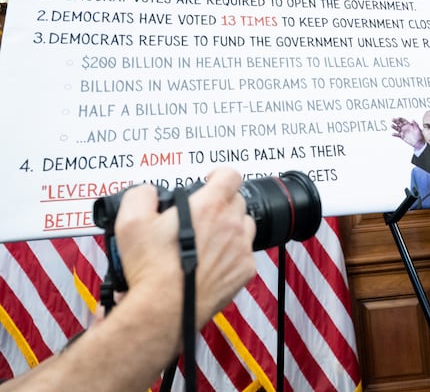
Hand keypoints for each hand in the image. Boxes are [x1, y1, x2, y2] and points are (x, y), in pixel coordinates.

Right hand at [114, 167, 255, 331]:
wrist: (164, 309)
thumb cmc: (150, 268)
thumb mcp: (131, 221)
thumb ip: (142, 194)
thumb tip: (150, 192)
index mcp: (210, 206)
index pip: (230, 175)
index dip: (218, 174)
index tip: (208, 181)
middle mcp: (232, 225)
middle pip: (237, 200)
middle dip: (221, 203)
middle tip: (201, 216)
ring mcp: (242, 249)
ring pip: (245, 226)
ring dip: (231, 227)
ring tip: (208, 238)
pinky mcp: (244, 271)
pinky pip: (245, 254)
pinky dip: (232, 254)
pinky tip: (212, 261)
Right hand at [391, 117, 425, 149]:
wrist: (419, 142)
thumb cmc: (419, 135)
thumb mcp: (418, 129)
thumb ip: (415, 124)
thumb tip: (412, 120)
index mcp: (409, 125)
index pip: (404, 120)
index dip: (401, 119)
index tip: (398, 118)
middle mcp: (405, 127)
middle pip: (399, 123)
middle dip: (396, 121)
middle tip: (392, 119)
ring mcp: (403, 132)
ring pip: (397, 128)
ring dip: (394, 127)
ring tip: (391, 125)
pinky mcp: (402, 136)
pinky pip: (397, 135)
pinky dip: (395, 134)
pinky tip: (392, 134)